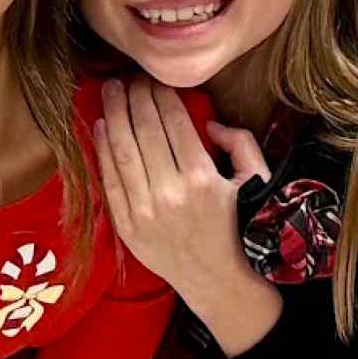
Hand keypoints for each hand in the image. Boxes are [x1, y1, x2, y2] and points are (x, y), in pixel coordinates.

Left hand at [95, 80, 279, 349]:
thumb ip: (240, 142)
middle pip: (143, 130)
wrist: (220, 282)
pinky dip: (101, 150)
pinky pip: (109, 181)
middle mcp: (170, 193)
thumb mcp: (257, 181)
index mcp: (203, 178)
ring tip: (109, 90)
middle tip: (127, 76)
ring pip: (121, 151)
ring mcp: (144, 211)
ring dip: (113, 115)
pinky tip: (100, 126)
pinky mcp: (127, 227)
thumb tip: (208, 121)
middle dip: (133, 96)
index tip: (155, 78)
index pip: (173, 121)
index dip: (161, 93)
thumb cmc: (241, 227)